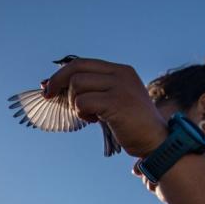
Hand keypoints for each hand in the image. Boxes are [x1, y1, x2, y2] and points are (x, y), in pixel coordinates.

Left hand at [43, 58, 168, 157]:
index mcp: (120, 70)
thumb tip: (53, 87)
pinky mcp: (116, 102)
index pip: (82, 62)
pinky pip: (82, 101)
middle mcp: (120, 74)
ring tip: (88, 115)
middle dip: (57, 82)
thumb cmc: (131, 125)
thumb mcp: (113, 100)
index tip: (48, 86)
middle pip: (76, 68)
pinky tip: (93, 120)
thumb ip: (93, 91)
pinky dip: (81, 112)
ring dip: (74, 103)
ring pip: (77, 85)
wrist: (156, 141)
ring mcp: (119, 87)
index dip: (61, 74)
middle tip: (48, 96)